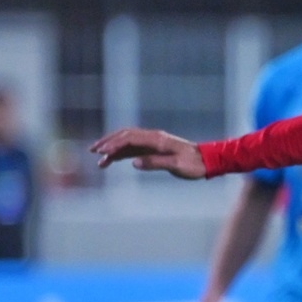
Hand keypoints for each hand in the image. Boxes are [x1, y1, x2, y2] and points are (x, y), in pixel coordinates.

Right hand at [90, 128, 206, 178]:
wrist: (208, 162)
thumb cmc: (194, 165)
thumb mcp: (176, 166)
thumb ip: (155, 163)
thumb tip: (133, 163)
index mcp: (157, 139)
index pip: (130, 138)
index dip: (114, 144)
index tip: (102, 153)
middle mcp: (153, 138)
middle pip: (125, 136)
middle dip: (107, 142)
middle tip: (92, 151)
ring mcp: (153, 143)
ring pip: (127, 143)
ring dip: (112, 149)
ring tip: (99, 161)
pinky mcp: (155, 150)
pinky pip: (134, 150)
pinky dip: (122, 155)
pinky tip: (113, 161)